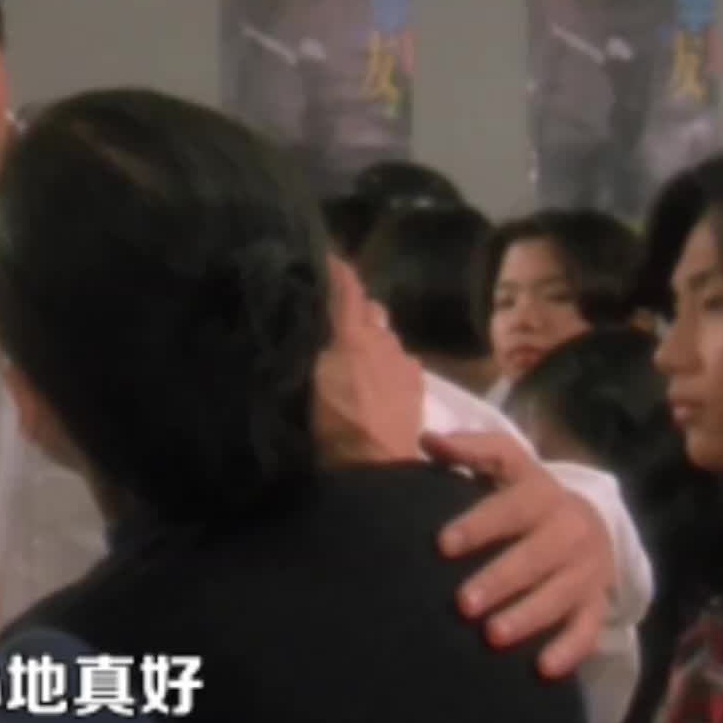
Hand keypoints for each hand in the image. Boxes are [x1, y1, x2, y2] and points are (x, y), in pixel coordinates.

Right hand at [313, 256, 425, 465]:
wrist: (376, 466)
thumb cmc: (333, 425)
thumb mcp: (307, 382)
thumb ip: (311, 348)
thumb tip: (304, 324)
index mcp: (352, 335)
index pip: (347, 288)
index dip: (338, 270)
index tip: (327, 256)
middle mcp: (383, 339)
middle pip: (371, 310)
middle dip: (356, 308)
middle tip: (335, 318)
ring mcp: (405, 361)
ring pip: (387, 336)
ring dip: (373, 338)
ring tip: (356, 352)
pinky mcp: (418, 384)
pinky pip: (401, 360)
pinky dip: (387, 361)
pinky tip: (377, 379)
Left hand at [423, 430, 612, 677]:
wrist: (588, 523)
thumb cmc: (525, 495)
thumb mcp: (504, 464)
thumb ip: (468, 451)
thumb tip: (425, 439)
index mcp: (543, 493)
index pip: (511, 507)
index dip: (478, 524)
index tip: (441, 544)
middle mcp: (572, 530)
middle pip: (536, 557)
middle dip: (498, 580)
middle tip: (461, 603)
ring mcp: (588, 570)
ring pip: (559, 596)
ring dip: (527, 617)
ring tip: (491, 635)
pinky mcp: (597, 602)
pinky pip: (587, 630)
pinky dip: (568, 650)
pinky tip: (541, 668)